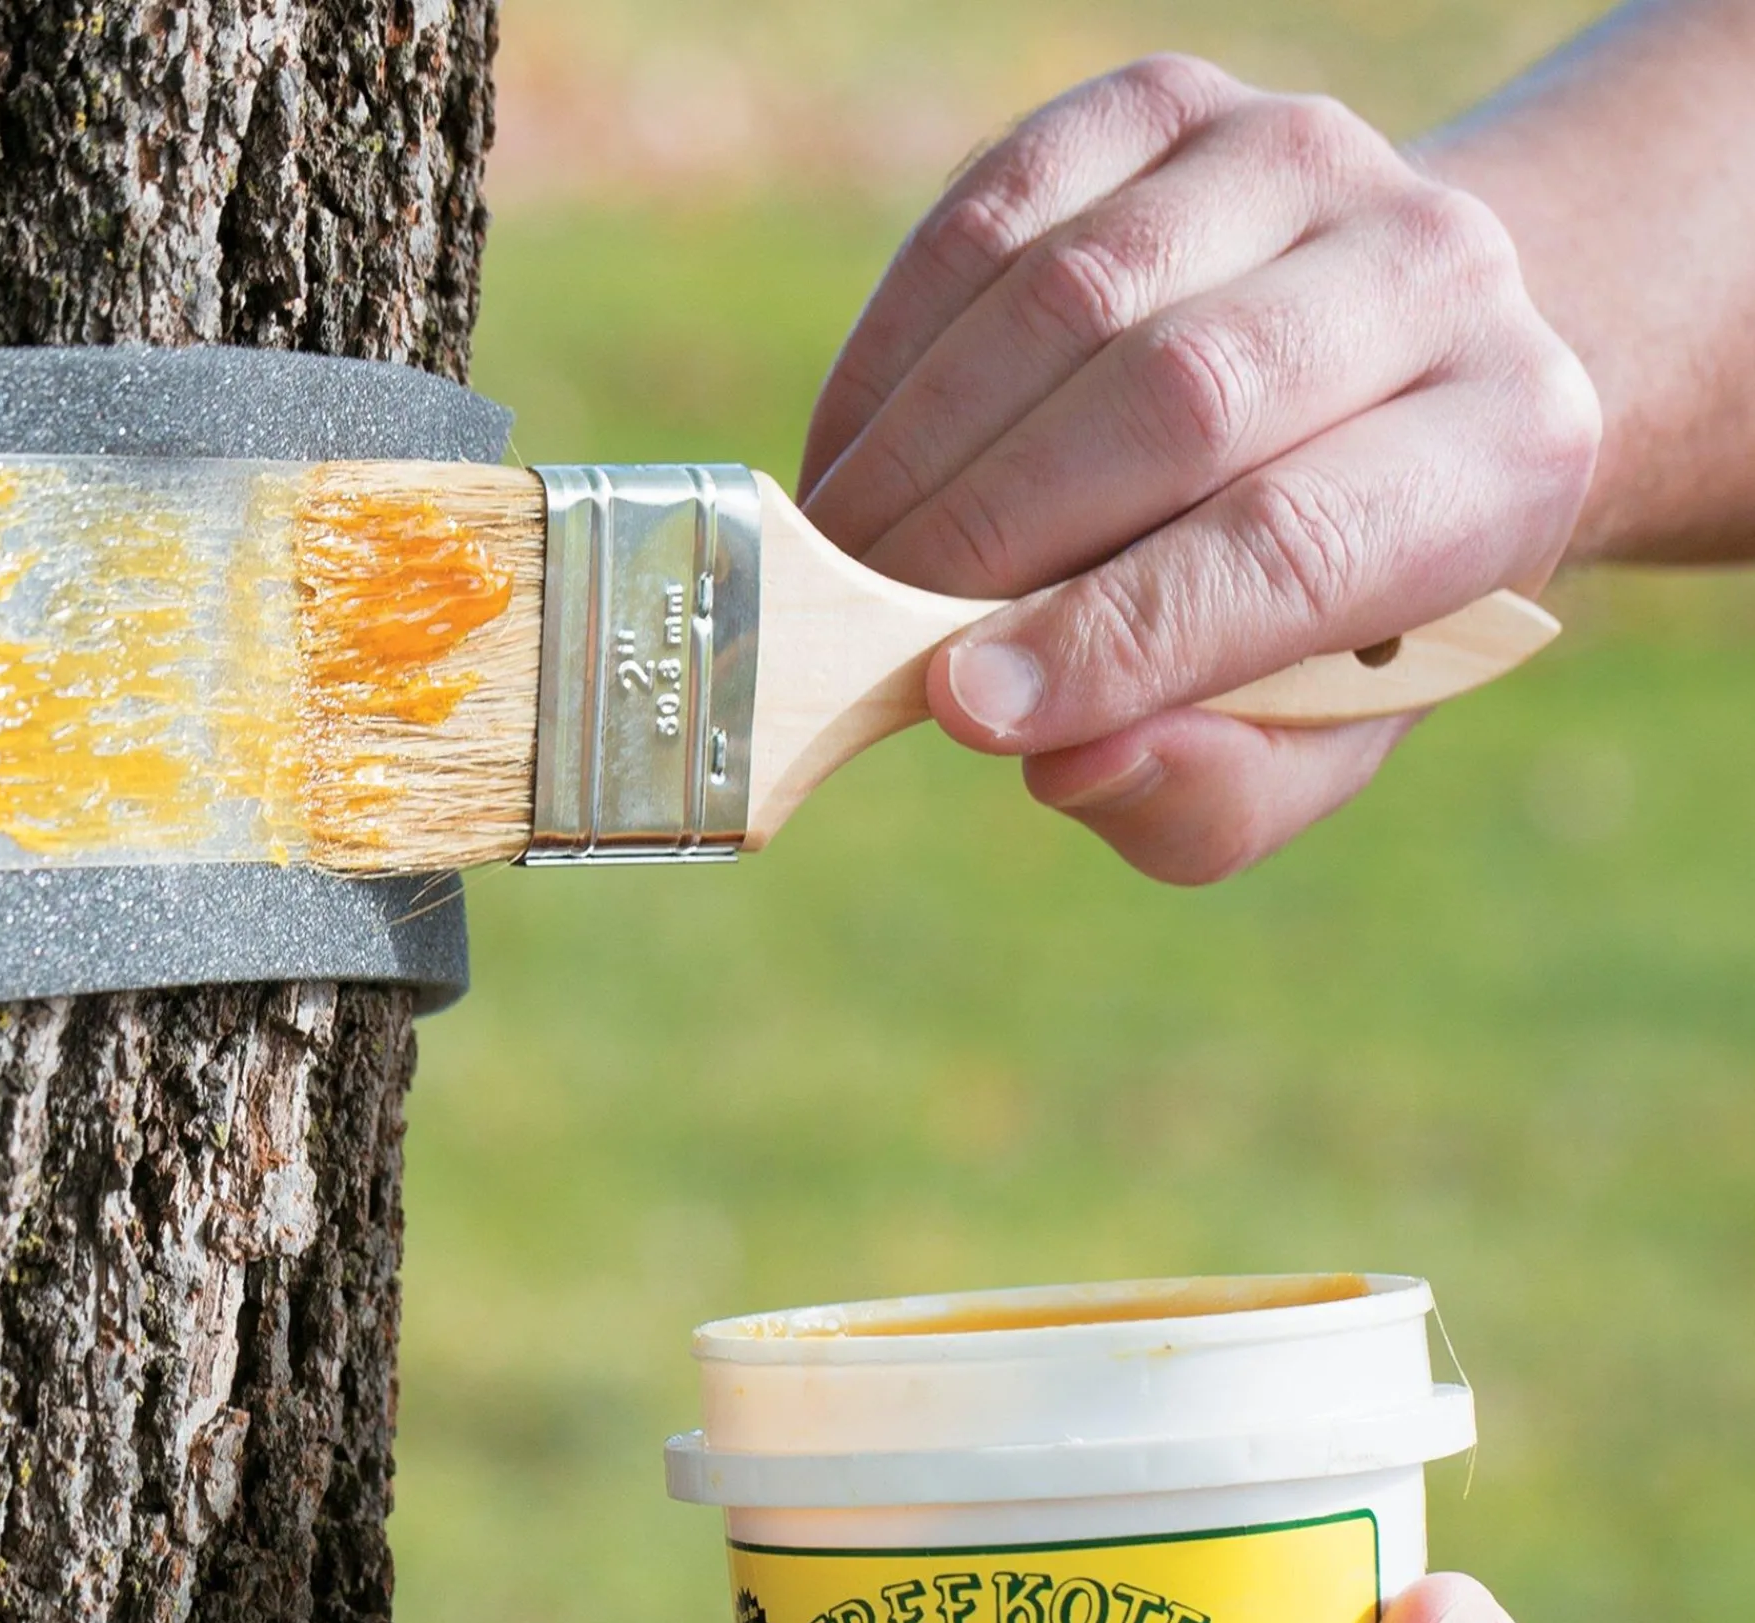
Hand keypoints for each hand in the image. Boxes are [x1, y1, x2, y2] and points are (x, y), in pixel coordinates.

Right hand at [800, 57, 1600, 882]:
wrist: (1370, 391)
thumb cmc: (1322, 614)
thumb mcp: (1298, 747)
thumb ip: (1209, 792)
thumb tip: (1071, 761)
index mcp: (1501, 457)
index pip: (1290, 541)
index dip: (1116, 632)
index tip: (965, 707)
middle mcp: (1437, 271)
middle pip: (1178, 399)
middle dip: (987, 537)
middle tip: (866, 640)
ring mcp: (1301, 157)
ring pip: (1069, 297)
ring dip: (920, 448)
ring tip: (848, 560)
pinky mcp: (1172, 104)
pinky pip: (994, 213)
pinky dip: (897, 351)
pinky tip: (858, 460)